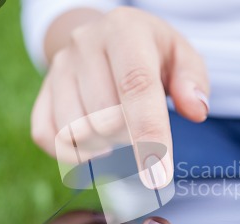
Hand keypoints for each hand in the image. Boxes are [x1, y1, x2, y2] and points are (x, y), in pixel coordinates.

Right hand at [31, 7, 209, 187]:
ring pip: (73, 131)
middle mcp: (85, 44)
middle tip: (142, 143)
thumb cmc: (151, 53)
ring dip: (101, 150)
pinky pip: (47, 136)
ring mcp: (59, 68)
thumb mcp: (180, 55)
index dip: (149, 134)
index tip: (159, 176)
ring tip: (119, 140)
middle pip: (104, 118)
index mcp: (125, 31)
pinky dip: (70, 154)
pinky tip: (93, 148)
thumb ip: (192, 81)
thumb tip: (196, 111)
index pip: (136, 87)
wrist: (105, 38)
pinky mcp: (43, 91)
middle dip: (128, 144)